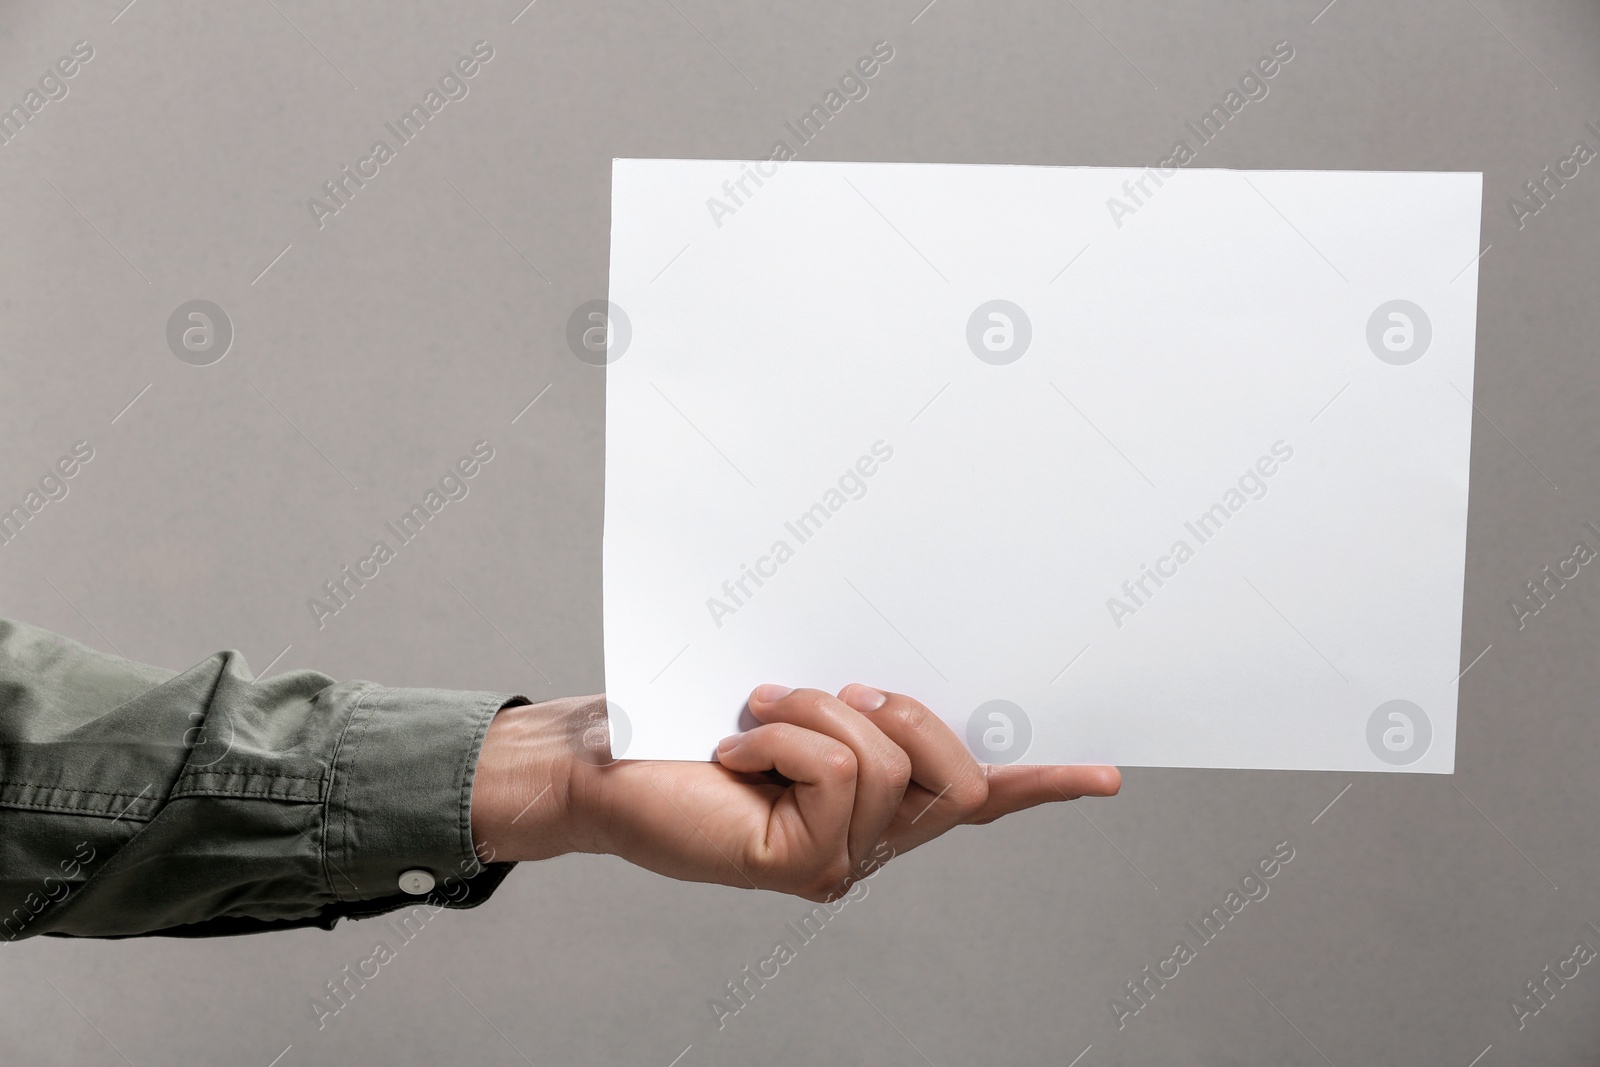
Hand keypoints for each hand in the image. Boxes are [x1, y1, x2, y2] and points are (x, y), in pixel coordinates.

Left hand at [470, 686, 1119, 900]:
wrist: (605, 760)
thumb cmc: (690, 721)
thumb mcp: (794, 699)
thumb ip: (854, 701)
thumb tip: (896, 677)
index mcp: (880, 798)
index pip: (978, 800)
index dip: (1045, 786)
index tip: (1106, 775)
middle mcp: (873, 840)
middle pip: (959, 778)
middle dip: (907, 712)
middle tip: (840, 686)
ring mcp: (839, 859)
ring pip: (886, 762)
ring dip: (815, 709)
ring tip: (755, 710)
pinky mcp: (798, 863)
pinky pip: (833, 770)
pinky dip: (781, 735)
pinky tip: (731, 750)